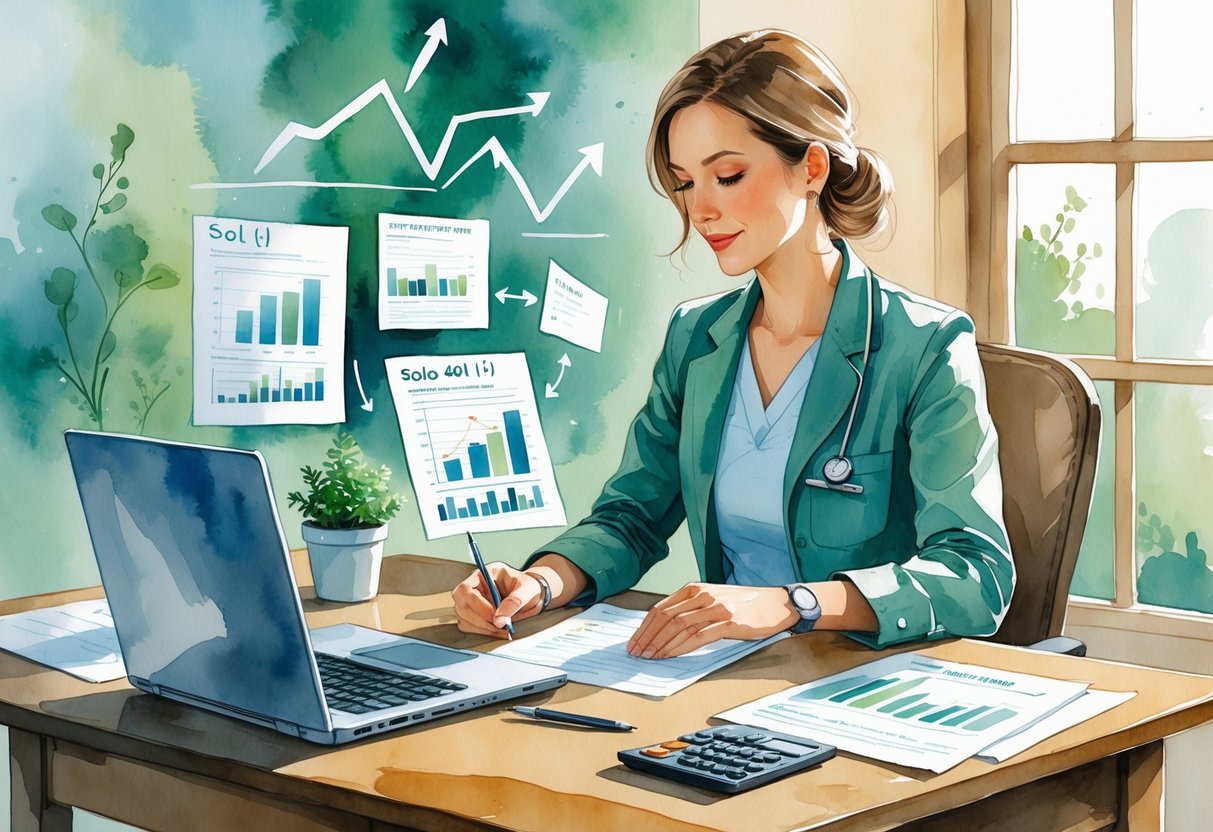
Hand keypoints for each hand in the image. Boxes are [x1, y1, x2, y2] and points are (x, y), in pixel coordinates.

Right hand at [451, 562, 545, 638]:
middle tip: (500, 627)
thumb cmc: (529, 587)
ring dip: (482, 628)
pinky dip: (481, 632)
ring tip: (502, 630)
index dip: (476, 604)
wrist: (534, 595)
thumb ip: (514, 601)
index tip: (494, 616)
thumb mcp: (527, 589)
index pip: (465, 589)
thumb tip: (499, 620)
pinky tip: (497, 631)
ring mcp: (471, 602)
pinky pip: (468, 627)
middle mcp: (474, 587)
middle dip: (480, 620)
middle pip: (461, 605)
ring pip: (463, 618)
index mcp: (484, 574)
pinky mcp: (473, 615)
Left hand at [626, 583, 797, 658]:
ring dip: (662, 644)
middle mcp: (703, 595)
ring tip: (651, 657)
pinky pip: (699, 635)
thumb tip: (663, 630)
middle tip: (637, 653)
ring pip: (679, 626)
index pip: (660, 608)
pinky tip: (672, 655)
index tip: (634, 642)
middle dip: (648, 637)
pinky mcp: (729, 621)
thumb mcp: (712, 599)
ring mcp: (716, 607)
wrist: (776, 603)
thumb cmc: (743, 604)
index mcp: (694, 589)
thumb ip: (689, 609)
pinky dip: (682, 646)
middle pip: (666, 617)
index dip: (644, 627)